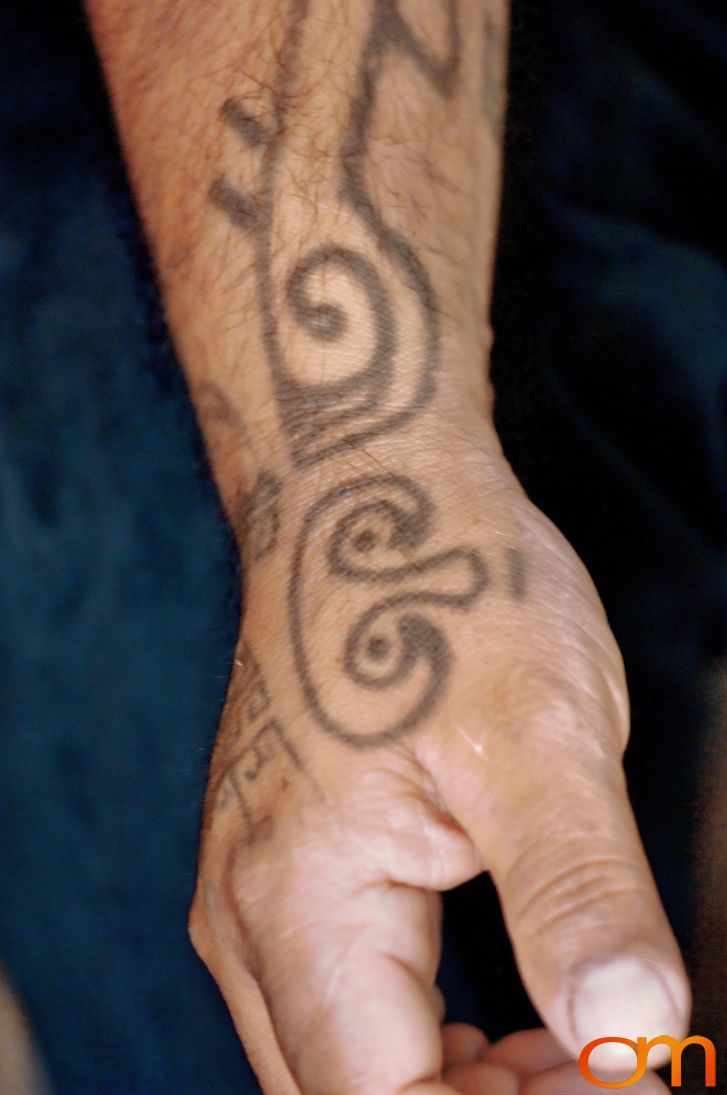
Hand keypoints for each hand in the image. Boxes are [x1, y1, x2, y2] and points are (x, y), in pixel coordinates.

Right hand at [189, 428, 689, 1093]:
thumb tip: (633, 1036)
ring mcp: (253, 891)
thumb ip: (578, 894)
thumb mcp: (539, 736)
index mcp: (296, 902)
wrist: (367, 495)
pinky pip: (340, 1006)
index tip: (619, 1081)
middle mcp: (247, 916)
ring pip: (339, 1067)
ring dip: (455, 1092)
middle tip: (603, 1074)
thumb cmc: (443, 587)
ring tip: (571, 1059)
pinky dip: (426, 1043)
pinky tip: (503, 1022)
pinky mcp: (281, 868)